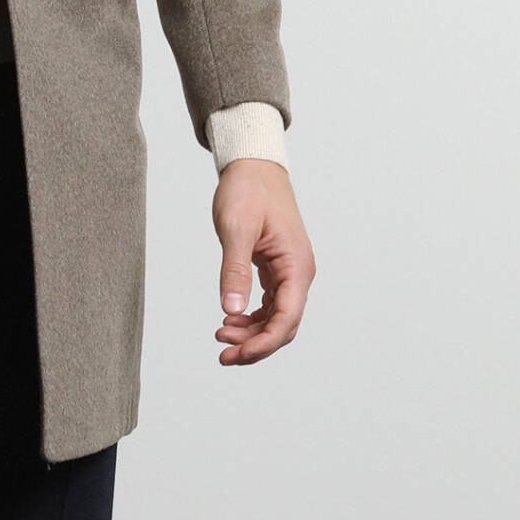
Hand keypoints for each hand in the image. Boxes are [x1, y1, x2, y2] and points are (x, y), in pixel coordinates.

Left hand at [211, 159, 314, 364]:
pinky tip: (230, 320)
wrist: (253, 165)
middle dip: (255, 344)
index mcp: (296, 265)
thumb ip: (234, 270)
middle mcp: (298, 272)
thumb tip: (230, 311)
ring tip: (220, 337)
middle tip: (222, 354)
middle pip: (284, 325)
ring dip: (251, 333)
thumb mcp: (236, 229)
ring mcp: (289, 271)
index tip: (236, 353)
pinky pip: (270, 304)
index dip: (263, 343)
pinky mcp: (276, 267)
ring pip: (276, 317)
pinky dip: (251, 317)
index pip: (287, 318)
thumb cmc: (248, 190)